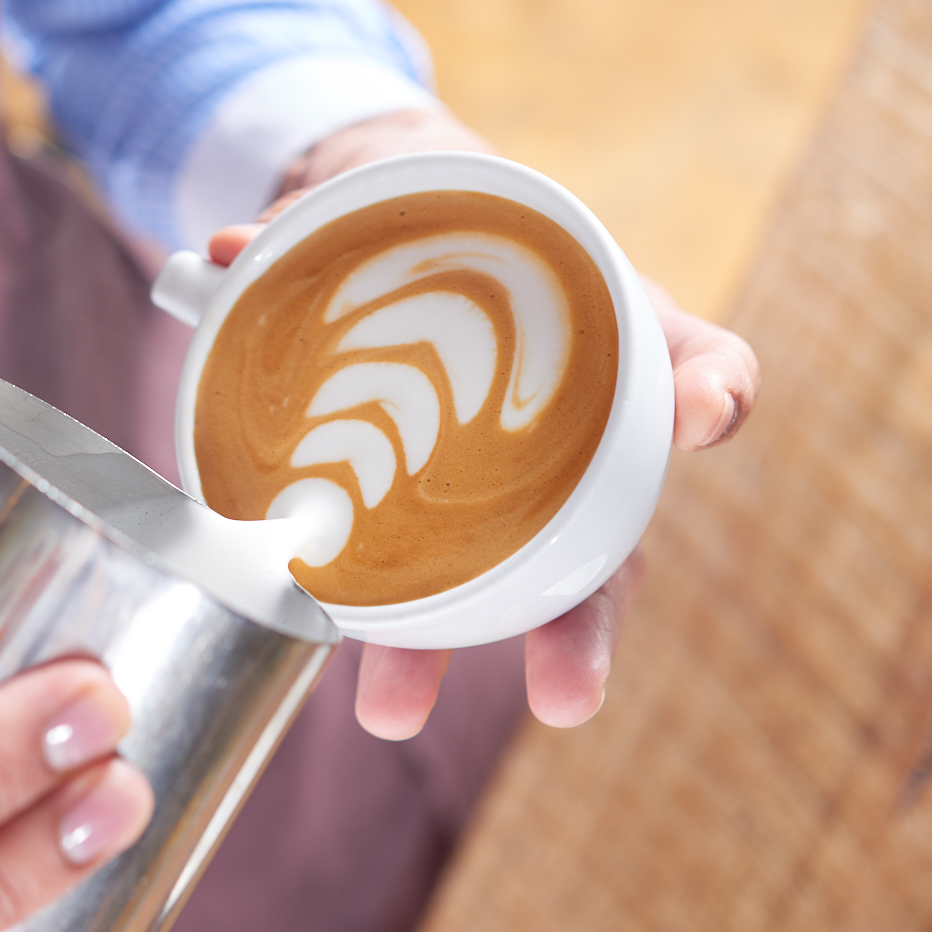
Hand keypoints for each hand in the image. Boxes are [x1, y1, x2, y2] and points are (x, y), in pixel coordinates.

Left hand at [206, 106, 760, 739]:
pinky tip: (331, 643)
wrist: (415, 265)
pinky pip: (416, 584)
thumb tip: (219, 251)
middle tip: (568, 698)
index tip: (703, 415)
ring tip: (392, 711)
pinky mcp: (436, 532)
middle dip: (581, 633)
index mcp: (610, 354)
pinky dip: (374, 619)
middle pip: (606, 550)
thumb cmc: (445, 253)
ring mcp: (512, 502)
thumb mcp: (411, 220)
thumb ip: (321, 225)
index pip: (695, 366)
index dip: (712, 391)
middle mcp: (579, 446)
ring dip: (435, 656)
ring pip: (504, 595)